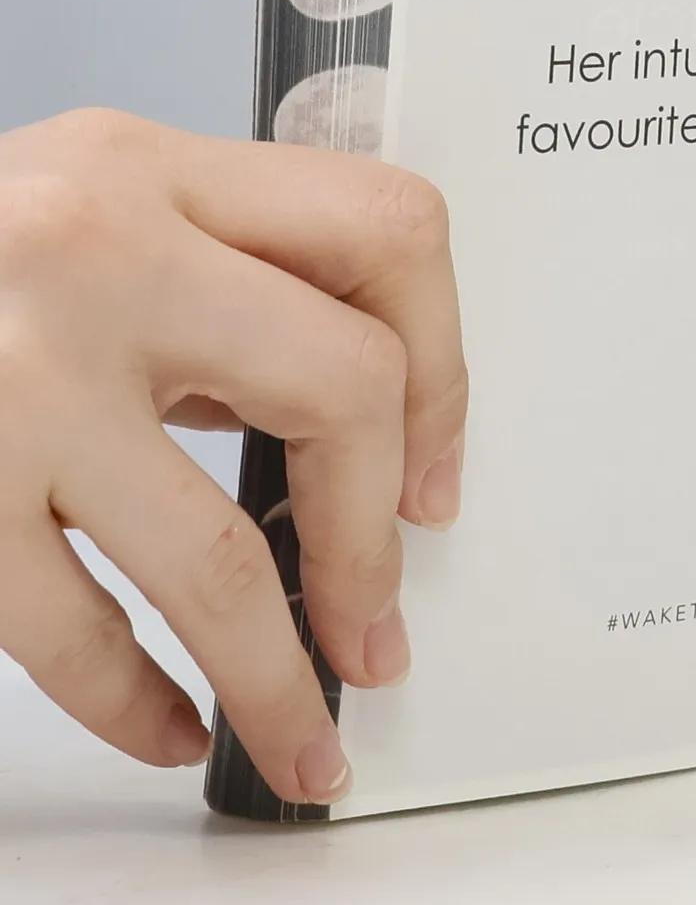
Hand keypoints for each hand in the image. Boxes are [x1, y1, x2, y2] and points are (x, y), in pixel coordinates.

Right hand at [0, 111, 465, 803]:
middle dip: (375, 532)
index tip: (435, 473)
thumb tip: (358, 427)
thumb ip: (215, 280)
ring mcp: (11, 377)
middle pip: (343, 384)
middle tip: (378, 616)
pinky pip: (67, 631)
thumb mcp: (83, 212)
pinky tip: (167, 722)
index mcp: (148, 168)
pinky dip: (134, 700)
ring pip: (213, 555)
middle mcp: (91, 249)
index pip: (386, 235)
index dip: (444, 368)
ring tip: (308, 735)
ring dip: (279, 674)